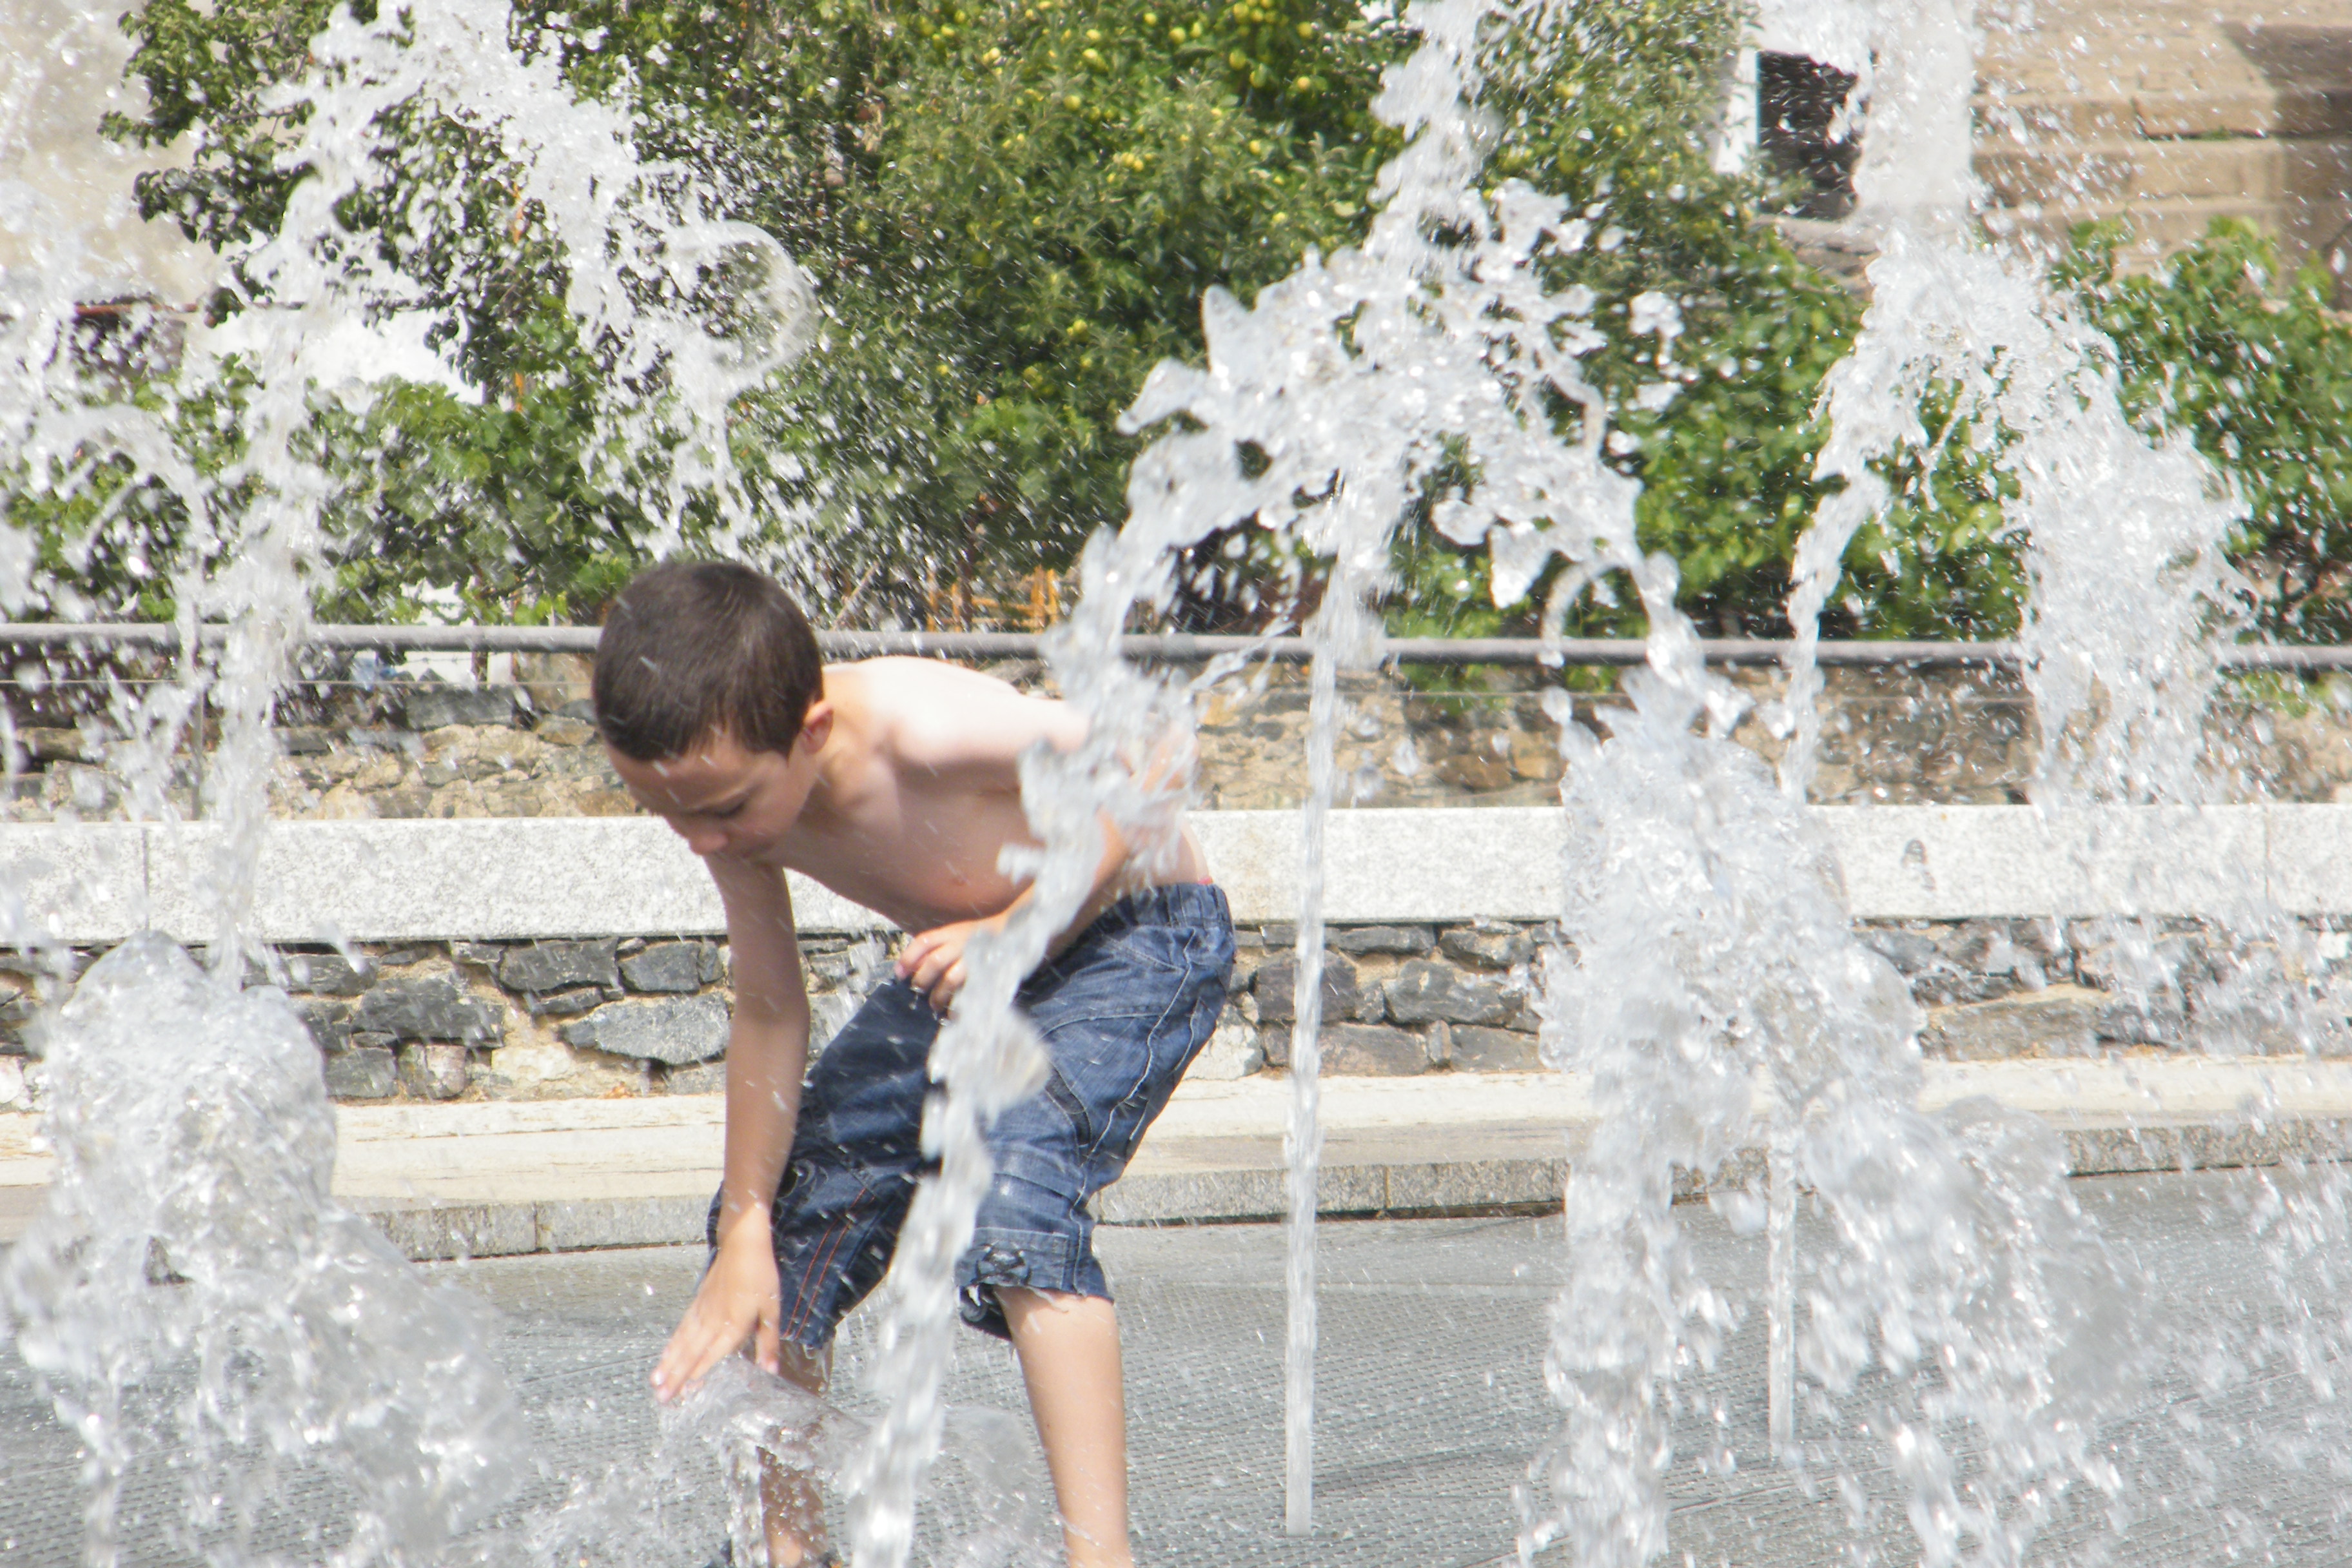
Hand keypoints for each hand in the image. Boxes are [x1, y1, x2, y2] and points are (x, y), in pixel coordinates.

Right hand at [651, 1211, 780, 1403]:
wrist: (742, 1242)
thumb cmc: (761, 1275)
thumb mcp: (772, 1310)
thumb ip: (768, 1342)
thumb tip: (771, 1371)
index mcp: (733, 1324)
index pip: (712, 1355)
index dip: (698, 1375)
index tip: (684, 1394)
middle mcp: (713, 1320)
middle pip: (692, 1352)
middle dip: (676, 1376)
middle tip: (660, 1397)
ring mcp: (702, 1310)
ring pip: (682, 1341)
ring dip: (669, 1362)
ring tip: (654, 1380)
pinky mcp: (698, 1301)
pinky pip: (682, 1326)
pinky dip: (672, 1342)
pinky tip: (666, 1352)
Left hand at [897, 916, 997, 1012]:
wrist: (1009, 935)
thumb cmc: (973, 939)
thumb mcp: (953, 935)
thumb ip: (933, 948)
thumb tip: (904, 970)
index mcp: (951, 932)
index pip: (924, 941)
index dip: (908, 958)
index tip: (899, 974)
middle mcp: (961, 944)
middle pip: (935, 961)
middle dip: (922, 979)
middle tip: (918, 989)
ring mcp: (974, 959)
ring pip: (951, 978)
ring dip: (938, 995)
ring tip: (934, 1004)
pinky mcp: (984, 973)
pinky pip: (967, 991)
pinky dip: (957, 1005)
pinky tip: (951, 1012)